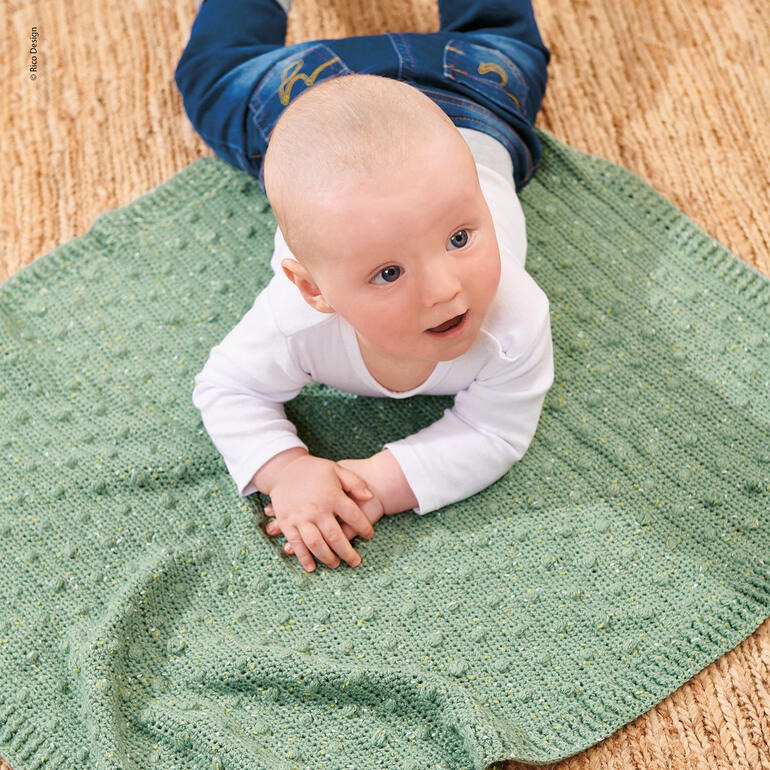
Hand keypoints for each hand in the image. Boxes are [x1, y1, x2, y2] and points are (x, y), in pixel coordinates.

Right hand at [263, 455, 375, 570]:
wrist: (283, 468)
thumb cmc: (314, 469)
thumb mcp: (337, 469)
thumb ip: (355, 483)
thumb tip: (370, 496)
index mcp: (332, 496)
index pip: (354, 517)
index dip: (364, 528)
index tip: (370, 535)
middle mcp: (317, 509)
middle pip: (336, 537)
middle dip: (348, 552)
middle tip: (356, 562)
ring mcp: (301, 518)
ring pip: (317, 544)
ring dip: (328, 558)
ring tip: (336, 565)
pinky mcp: (287, 523)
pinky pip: (297, 544)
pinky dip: (304, 557)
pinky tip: (312, 567)